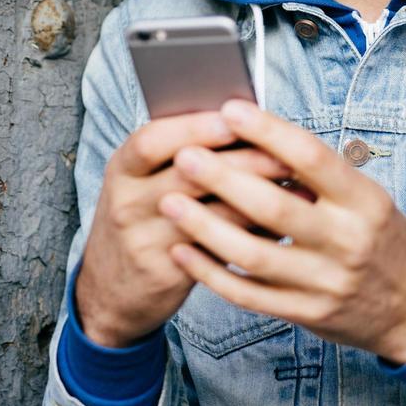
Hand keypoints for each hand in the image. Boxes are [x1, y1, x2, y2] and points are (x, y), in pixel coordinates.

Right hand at [75, 111, 292, 347]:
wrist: (110, 289)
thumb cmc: (143, 217)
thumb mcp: (143, 182)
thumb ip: (182, 154)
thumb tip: (248, 122)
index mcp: (124, 168)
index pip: (153, 140)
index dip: (196, 127)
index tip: (237, 116)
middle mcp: (128, 202)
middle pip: (188, 175)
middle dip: (243, 161)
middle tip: (285, 154)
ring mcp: (145, 241)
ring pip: (210, 216)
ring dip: (258, 199)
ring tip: (296, 187)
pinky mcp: (167, 274)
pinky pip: (218, 251)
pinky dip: (253, 235)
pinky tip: (283, 225)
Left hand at [158, 99, 405, 363]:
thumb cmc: (381, 240)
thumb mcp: (368, 198)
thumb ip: (321, 175)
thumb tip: (261, 135)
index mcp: (364, 200)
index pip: (312, 157)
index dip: (269, 132)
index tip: (231, 110)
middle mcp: (347, 240)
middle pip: (275, 206)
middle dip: (224, 179)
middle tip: (185, 156)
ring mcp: (326, 281)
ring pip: (254, 254)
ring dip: (205, 227)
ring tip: (170, 202)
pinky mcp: (307, 313)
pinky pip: (248, 293)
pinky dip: (210, 273)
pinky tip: (183, 251)